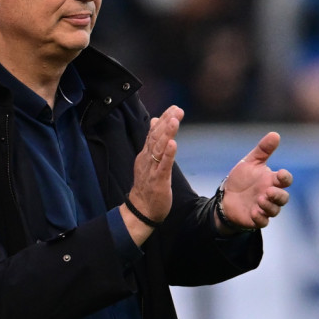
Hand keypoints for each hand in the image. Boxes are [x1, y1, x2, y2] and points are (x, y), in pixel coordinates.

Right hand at [121, 106, 181, 243]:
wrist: (141, 210)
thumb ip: (153, 142)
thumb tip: (156, 122)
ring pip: (159, 148)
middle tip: (177, 110)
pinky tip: (173, 144)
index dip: (164, 119)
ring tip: (174, 121)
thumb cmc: (148, 186)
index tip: (174, 108)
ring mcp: (152, 169)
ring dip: (167, 134)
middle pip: (156, 137)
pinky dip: (168, 154)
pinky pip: (163, 165)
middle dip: (167, 122)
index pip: (154, 133)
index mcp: (146, 154)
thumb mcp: (149, 161)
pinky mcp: (158, 180)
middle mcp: (147, 159)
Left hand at [218, 132, 292, 232]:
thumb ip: (263, 150)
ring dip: (269, 206)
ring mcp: (264, 208)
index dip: (285, 178)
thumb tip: (275, 134)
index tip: (280, 174)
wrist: (226, 196)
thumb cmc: (241, 179)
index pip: (285, 180)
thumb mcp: (250, 162)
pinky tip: (254, 212)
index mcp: (272, 181)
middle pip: (283, 198)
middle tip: (268, 191)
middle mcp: (271, 195)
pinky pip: (262, 222)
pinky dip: (260, 218)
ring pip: (274, 210)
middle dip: (278, 195)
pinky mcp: (255, 219)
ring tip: (260, 199)